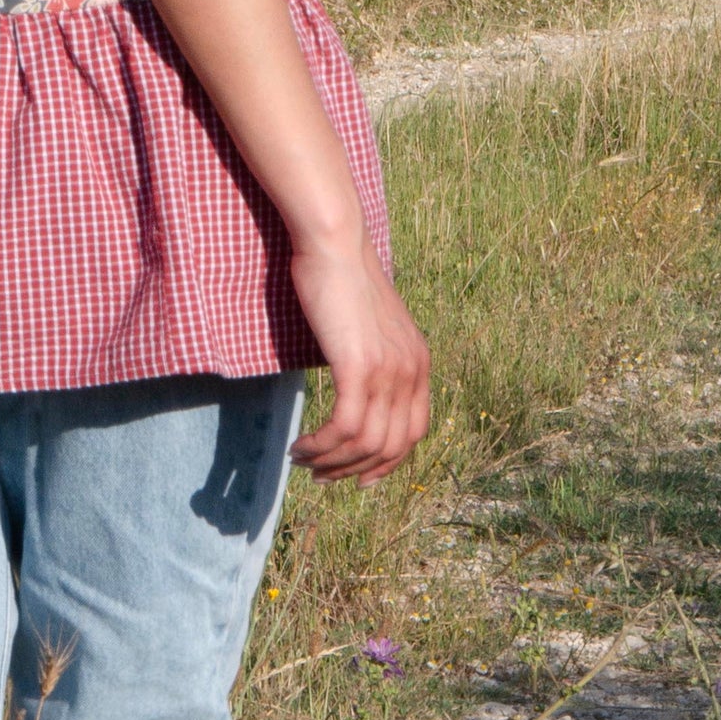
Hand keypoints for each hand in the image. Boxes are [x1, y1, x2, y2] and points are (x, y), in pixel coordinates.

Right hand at [288, 230, 430, 483]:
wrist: (335, 243)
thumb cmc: (342, 276)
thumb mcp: (371, 324)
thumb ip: (374, 356)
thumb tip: (356, 383)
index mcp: (419, 362)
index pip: (414, 433)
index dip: (387, 463)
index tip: (358, 477)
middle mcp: (411, 371)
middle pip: (391, 448)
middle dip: (354, 471)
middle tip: (321, 475)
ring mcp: (388, 371)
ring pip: (366, 445)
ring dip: (331, 462)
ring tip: (302, 460)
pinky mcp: (359, 368)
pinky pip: (345, 428)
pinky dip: (322, 446)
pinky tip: (301, 446)